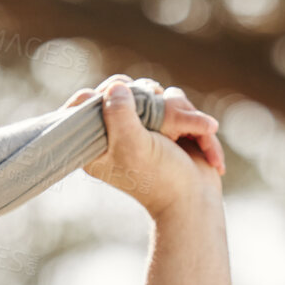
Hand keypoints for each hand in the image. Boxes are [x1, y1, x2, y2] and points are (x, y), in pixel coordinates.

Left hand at [69, 72, 225, 174]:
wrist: (196, 199)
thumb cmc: (160, 178)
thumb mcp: (132, 145)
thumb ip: (119, 114)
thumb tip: (116, 86)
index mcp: (97, 142)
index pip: (86, 101)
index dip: (102, 95)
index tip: (121, 103)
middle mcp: (117, 131)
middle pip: (125, 89)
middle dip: (150, 102)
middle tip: (160, 125)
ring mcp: (144, 126)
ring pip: (156, 92)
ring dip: (177, 114)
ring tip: (181, 138)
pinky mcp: (168, 124)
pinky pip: (177, 102)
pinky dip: (193, 120)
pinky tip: (198, 144)